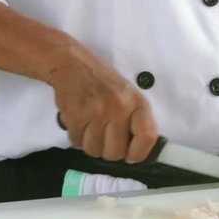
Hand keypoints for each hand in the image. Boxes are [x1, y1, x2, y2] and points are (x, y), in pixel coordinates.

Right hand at [50, 46, 156, 161]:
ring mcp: (96, 112)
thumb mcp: (129, 95)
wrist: (72, 63)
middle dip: (110, 152)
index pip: (147, 138)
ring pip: (95, 151)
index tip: (131, 155)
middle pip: (116, 153)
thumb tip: (136, 153)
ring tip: (92, 130)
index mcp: (137, 102)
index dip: (139, 153)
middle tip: (106, 139)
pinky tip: (80, 124)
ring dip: (92, 145)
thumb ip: (136, 121)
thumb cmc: (104, 82)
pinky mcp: (75, 116)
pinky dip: (78, 139)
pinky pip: (77, 143)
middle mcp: (119, 108)